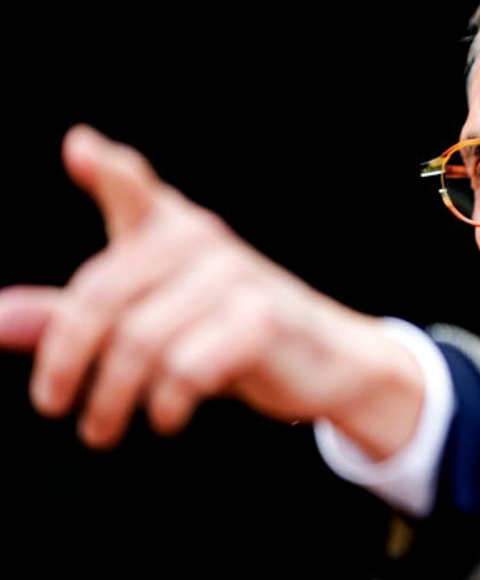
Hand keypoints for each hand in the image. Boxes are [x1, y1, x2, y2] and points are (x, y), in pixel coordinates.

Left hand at [0, 125, 423, 455]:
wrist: (323, 359)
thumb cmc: (223, 332)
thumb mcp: (146, 320)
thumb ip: (73, 317)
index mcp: (173, 231)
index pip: (138, 191)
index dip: (113, 173)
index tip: (84, 150)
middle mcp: (203, 242)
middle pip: (102, 299)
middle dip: (66, 361)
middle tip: (55, 406)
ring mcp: (235, 278)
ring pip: (139, 343)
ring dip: (112, 399)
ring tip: (103, 428)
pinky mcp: (262, 320)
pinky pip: (187, 369)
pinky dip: (166, 404)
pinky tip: (166, 416)